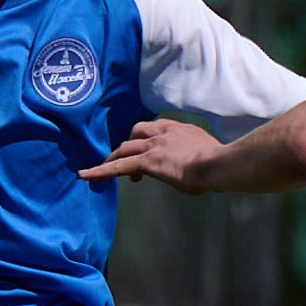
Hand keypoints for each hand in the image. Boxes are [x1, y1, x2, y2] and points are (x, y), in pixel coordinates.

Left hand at [79, 119, 223, 193]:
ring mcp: (153, 146)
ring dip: (112, 159)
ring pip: (124, 148)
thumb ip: (194, 153)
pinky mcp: (146, 161)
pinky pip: (118, 166)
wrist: (217, 164)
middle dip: (128, 147)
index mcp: (178, 128)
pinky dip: (100, 171)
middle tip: (125, 164)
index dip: (147, 141)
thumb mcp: (205, 152)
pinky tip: (87, 176)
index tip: (147, 153)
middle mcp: (162, 132)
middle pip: (135, 134)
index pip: (155, 129)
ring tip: (100, 172)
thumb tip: (195, 163)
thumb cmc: (218, 163)